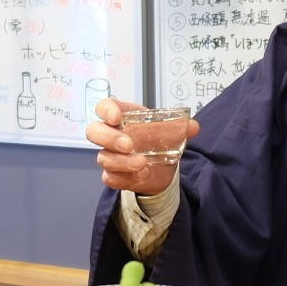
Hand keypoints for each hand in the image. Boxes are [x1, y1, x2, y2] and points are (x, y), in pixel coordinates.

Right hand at [85, 98, 199, 196]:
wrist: (163, 167)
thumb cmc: (160, 140)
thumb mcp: (172, 132)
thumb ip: (181, 127)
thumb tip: (192, 126)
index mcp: (123, 117)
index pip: (104, 107)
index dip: (106, 110)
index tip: (117, 117)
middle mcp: (111, 134)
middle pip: (94, 131)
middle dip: (109, 138)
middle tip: (129, 145)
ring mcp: (110, 156)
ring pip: (102, 157)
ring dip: (122, 162)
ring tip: (143, 164)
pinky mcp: (114, 175)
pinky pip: (109, 177)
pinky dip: (124, 178)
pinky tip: (141, 176)